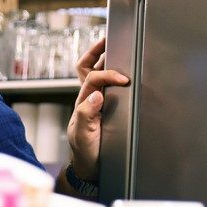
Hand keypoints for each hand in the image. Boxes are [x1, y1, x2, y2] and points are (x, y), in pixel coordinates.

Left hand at [66, 38, 129, 182]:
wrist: (90, 168)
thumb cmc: (85, 152)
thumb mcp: (83, 135)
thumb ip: (87, 115)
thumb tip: (96, 95)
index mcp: (83, 101)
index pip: (93, 77)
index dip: (107, 74)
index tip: (123, 78)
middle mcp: (88, 99)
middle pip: (88, 67)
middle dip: (97, 51)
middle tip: (109, 37)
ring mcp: (96, 103)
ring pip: (97, 74)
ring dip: (104, 60)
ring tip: (115, 45)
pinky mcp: (105, 110)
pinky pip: (107, 88)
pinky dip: (113, 76)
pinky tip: (124, 71)